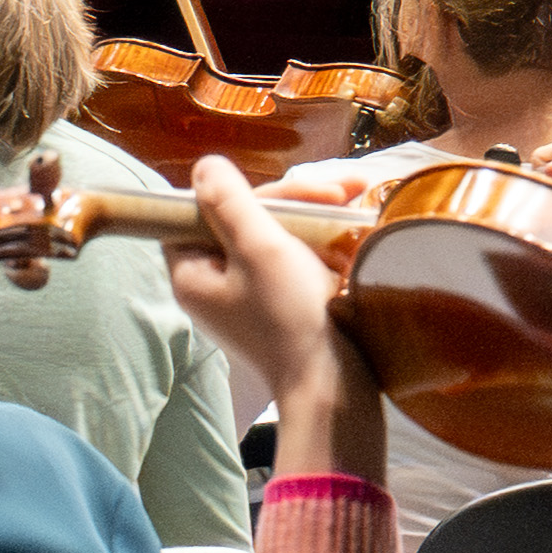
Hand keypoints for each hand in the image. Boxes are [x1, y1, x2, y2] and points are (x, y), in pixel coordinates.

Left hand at [173, 162, 354, 417]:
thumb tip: (203, 165)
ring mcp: (249, 297)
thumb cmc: (291, 318)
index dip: (242, 193)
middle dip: (295, 201)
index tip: (292, 190)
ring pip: (275, 238)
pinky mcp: (282, 307)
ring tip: (358, 204)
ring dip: (316, 218)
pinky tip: (355, 234)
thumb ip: (230, 203)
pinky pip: (296, 262)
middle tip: (345, 191)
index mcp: (193, 273)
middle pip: (244, 220)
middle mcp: (214, 285)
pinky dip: (322, 247)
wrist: (333, 386)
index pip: (200, 212)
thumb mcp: (259, 248)